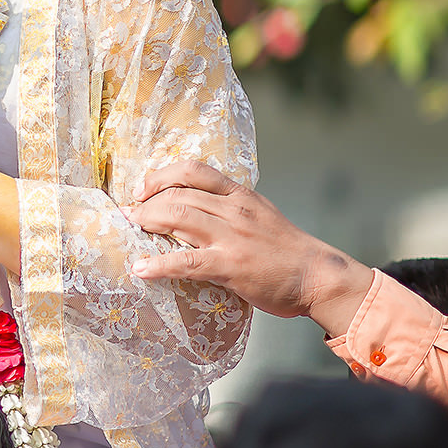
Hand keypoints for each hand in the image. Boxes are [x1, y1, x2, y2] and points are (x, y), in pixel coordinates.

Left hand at [126, 161, 373, 335]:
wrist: (318, 276)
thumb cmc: (286, 250)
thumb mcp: (260, 214)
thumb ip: (229, 208)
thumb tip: (191, 208)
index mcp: (240, 195)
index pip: (194, 170)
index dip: (161, 176)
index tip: (141, 189)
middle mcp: (234, 210)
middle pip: (178, 194)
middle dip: (146, 204)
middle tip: (129, 216)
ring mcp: (232, 237)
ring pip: (178, 218)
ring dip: (147, 222)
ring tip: (130, 231)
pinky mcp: (230, 266)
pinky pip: (186, 262)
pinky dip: (158, 265)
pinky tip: (141, 269)